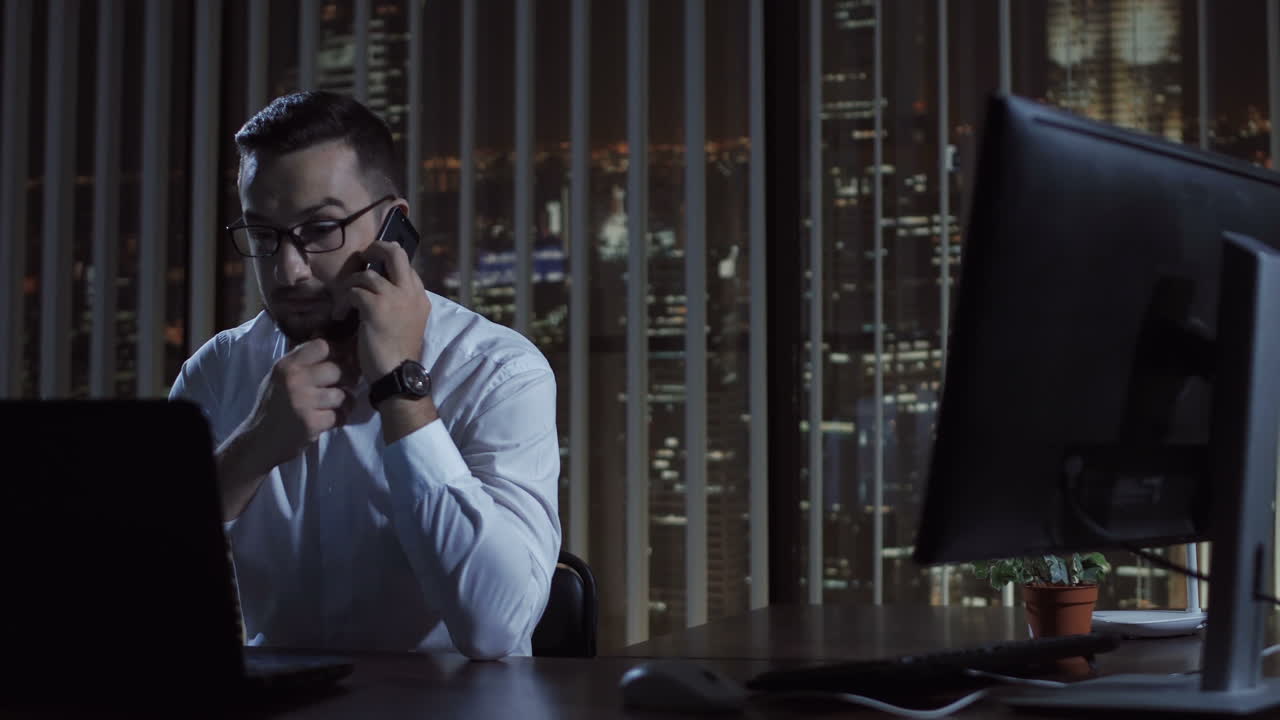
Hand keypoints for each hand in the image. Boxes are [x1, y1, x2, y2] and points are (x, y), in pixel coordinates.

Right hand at [240, 338, 351, 471]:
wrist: (260, 440)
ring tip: (335, 406)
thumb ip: (301, 361)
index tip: (337, 363)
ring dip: (344, 402)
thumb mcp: (280, 377)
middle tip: (342, 386)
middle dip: (344, 380)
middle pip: (337, 370)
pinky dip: (339, 419)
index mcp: (286, 365)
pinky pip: (339, 416)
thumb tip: (329, 342)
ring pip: (342, 395)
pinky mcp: (311, 422)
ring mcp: (303, 402)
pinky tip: (330, 420)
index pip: (321, 346)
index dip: (335, 354)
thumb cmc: (274, 405)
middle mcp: (294, 380)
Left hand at [333, 239, 430, 381]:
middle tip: (363, 258)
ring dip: (349, 286)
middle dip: (375, 249)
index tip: (373, 269)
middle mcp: (410, 292)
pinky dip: (343, 302)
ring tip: (343, 303)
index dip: (387, 262)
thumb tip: (379, 288)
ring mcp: (394, 297)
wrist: (398, 374)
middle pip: (394, 253)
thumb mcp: (407, 322)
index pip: (406, 265)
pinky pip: (353, 292)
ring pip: (366, 275)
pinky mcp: (376, 307)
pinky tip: (340, 316)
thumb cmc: (399, 354)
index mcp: (420, 297)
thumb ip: (399, 303)